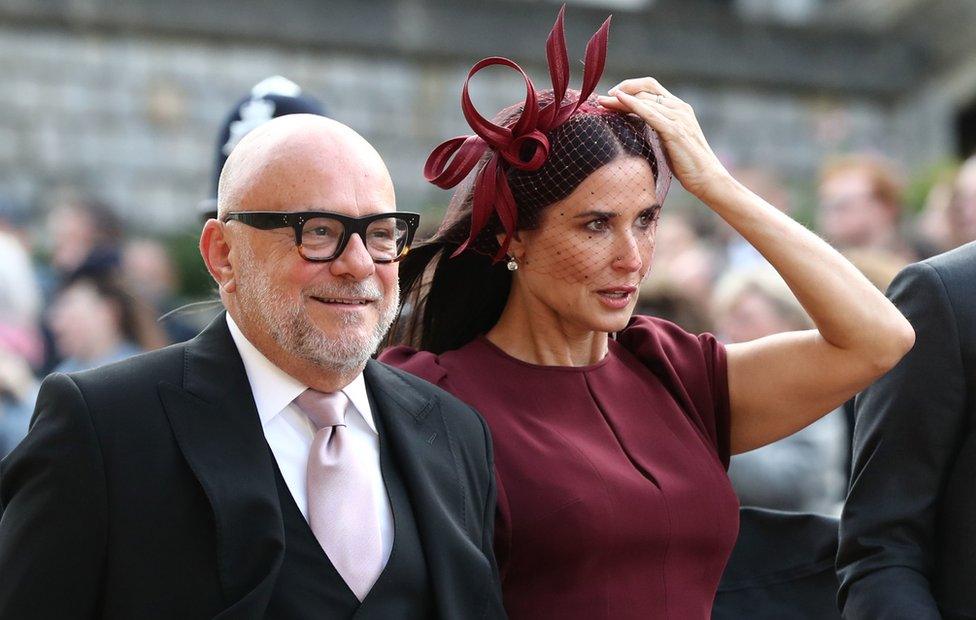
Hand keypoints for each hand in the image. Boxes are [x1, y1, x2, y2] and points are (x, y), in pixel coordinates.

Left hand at [598, 78, 731, 202]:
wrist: (707, 178)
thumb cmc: (686, 164)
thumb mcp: (668, 140)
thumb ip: (656, 128)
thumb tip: (634, 126)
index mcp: (679, 108)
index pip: (650, 88)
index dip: (629, 88)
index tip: (612, 96)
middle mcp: (679, 108)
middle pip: (645, 90)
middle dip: (621, 91)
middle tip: (601, 99)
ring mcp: (678, 117)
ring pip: (645, 100)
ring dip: (620, 99)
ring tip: (602, 102)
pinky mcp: (675, 130)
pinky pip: (650, 113)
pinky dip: (633, 104)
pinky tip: (619, 100)